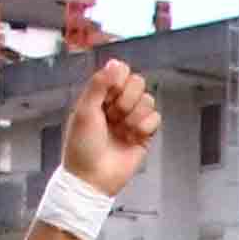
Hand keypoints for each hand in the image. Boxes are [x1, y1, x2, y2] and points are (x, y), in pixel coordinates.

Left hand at [61, 58, 159, 195]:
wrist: (93, 177)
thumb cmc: (82, 146)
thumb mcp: (84, 110)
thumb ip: (99, 84)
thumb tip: (115, 62)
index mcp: (100, 95)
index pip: (120, 72)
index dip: (119, 79)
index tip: (110, 93)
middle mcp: (117, 104)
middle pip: (138, 83)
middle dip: (127, 98)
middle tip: (114, 115)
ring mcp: (132, 119)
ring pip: (148, 100)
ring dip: (135, 115)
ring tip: (122, 130)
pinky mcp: (145, 135)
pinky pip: (156, 119)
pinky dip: (145, 127)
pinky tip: (133, 137)